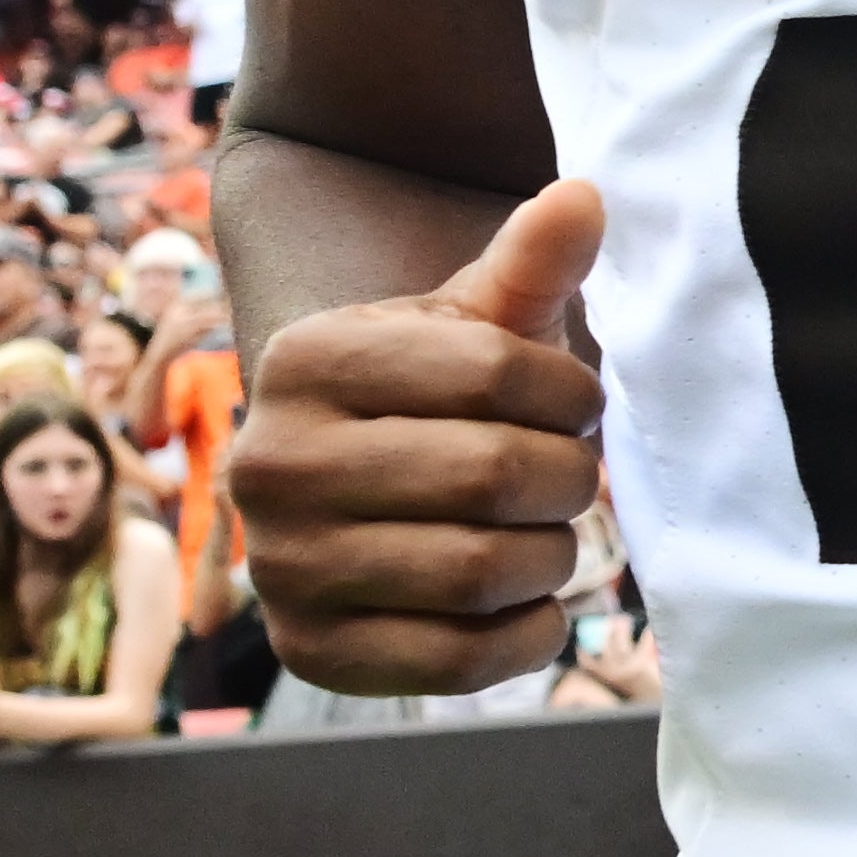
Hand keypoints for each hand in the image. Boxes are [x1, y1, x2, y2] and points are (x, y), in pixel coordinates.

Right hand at [234, 184, 609, 697]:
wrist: (350, 492)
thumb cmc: (431, 393)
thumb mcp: (474, 323)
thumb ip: (530, 264)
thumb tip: (585, 195)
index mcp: (306, 358)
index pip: (497, 372)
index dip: (570, 393)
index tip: (576, 403)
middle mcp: (270, 463)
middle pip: (492, 476)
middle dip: (565, 478)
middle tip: (571, 476)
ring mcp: (282, 568)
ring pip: (480, 571)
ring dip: (551, 556)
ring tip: (548, 533)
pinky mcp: (311, 654)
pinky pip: (456, 661)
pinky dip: (525, 635)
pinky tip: (530, 602)